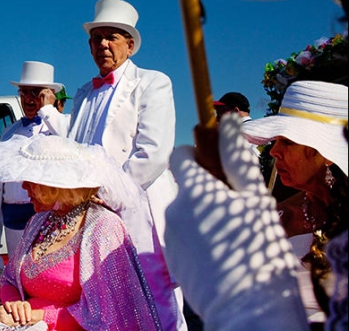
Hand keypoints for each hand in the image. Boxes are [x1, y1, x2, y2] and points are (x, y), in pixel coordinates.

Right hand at [0, 300, 32, 325]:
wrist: (10, 317)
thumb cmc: (20, 318)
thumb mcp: (26, 318)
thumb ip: (32, 317)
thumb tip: (41, 316)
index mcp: (24, 305)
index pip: (27, 306)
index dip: (28, 312)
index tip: (28, 320)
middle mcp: (18, 303)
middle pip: (21, 306)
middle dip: (22, 315)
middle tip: (23, 322)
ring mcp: (12, 303)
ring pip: (14, 305)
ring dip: (15, 312)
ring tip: (17, 319)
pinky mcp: (6, 305)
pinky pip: (7, 304)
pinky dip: (8, 307)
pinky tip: (9, 311)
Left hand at [164, 113, 308, 329]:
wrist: (247, 307)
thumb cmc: (256, 247)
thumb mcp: (255, 197)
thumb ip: (236, 157)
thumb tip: (227, 119)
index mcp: (193, 189)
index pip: (181, 156)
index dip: (197, 155)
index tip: (215, 165)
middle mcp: (173, 209)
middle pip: (186, 188)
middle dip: (207, 192)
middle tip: (237, 208)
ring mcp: (171, 237)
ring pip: (186, 215)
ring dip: (204, 217)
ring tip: (233, 237)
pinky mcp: (173, 261)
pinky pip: (185, 240)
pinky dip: (199, 241)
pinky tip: (223, 255)